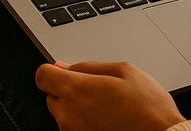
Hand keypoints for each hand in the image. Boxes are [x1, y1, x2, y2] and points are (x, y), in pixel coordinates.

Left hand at [35, 60, 185, 130]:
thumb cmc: (148, 107)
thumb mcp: (123, 70)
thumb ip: (88, 66)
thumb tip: (65, 66)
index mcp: (77, 91)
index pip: (42, 75)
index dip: (54, 70)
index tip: (64, 71)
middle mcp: (69, 115)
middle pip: (52, 96)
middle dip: (69, 90)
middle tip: (98, 90)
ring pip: (64, 114)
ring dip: (77, 107)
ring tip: (107, 107)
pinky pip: (74, 128)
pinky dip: (85, 123)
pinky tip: (107, 120)